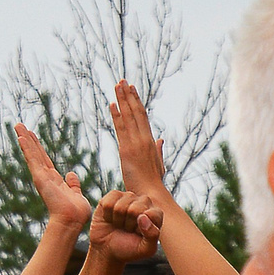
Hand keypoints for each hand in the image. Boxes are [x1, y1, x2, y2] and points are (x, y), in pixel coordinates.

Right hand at [16, 125, 90, 229]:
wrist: (72, 220)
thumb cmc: (76, 212)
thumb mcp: (77, 194)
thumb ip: (73, 184)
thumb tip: (71, 174)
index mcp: (54, 180)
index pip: (45, 159)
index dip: (39, 147)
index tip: (33, 135)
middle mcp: (46, 177)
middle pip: (35, 153)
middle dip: (29, 139)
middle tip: (20, 126)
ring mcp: (41, 177)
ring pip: (32, 153)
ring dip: (25, 139)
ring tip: (18, 126)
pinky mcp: (40, 178)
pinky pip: (32, 160)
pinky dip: (27, 148)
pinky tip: (21, 137)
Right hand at [90, 189, 161, 264]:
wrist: (107, 250)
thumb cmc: (129, 250)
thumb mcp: (146, 249)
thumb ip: (152, 235)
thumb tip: (143, 216)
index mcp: (155, 215)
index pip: (152, 214)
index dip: (142, 227)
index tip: (139, 234)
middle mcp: (144, 203)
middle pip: (135, 209)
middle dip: (128, 223)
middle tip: (128, 229)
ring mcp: (128, 197)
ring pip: (120, 206)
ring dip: (117, 219)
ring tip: (120, 225)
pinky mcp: (113, 196)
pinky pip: (108, 203)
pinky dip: (107, 214)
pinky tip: (110, 219)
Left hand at [110, 81, 166, 197]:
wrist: (151, 193)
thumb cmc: (154, 183)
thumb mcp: (159, 165)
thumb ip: (159, 151)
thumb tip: (161, 140)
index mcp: (150, 142)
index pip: (142, 117)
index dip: (137, 102)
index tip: (132, 90)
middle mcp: (144, 139)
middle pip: (136, 112)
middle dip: (129, 96)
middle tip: (122, 81)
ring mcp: (136, 143)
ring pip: (129, 117)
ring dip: (122, 100)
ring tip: (117, 86)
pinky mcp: (127, 149)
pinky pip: (121, 128)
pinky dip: (116, 115)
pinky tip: (112, 104)